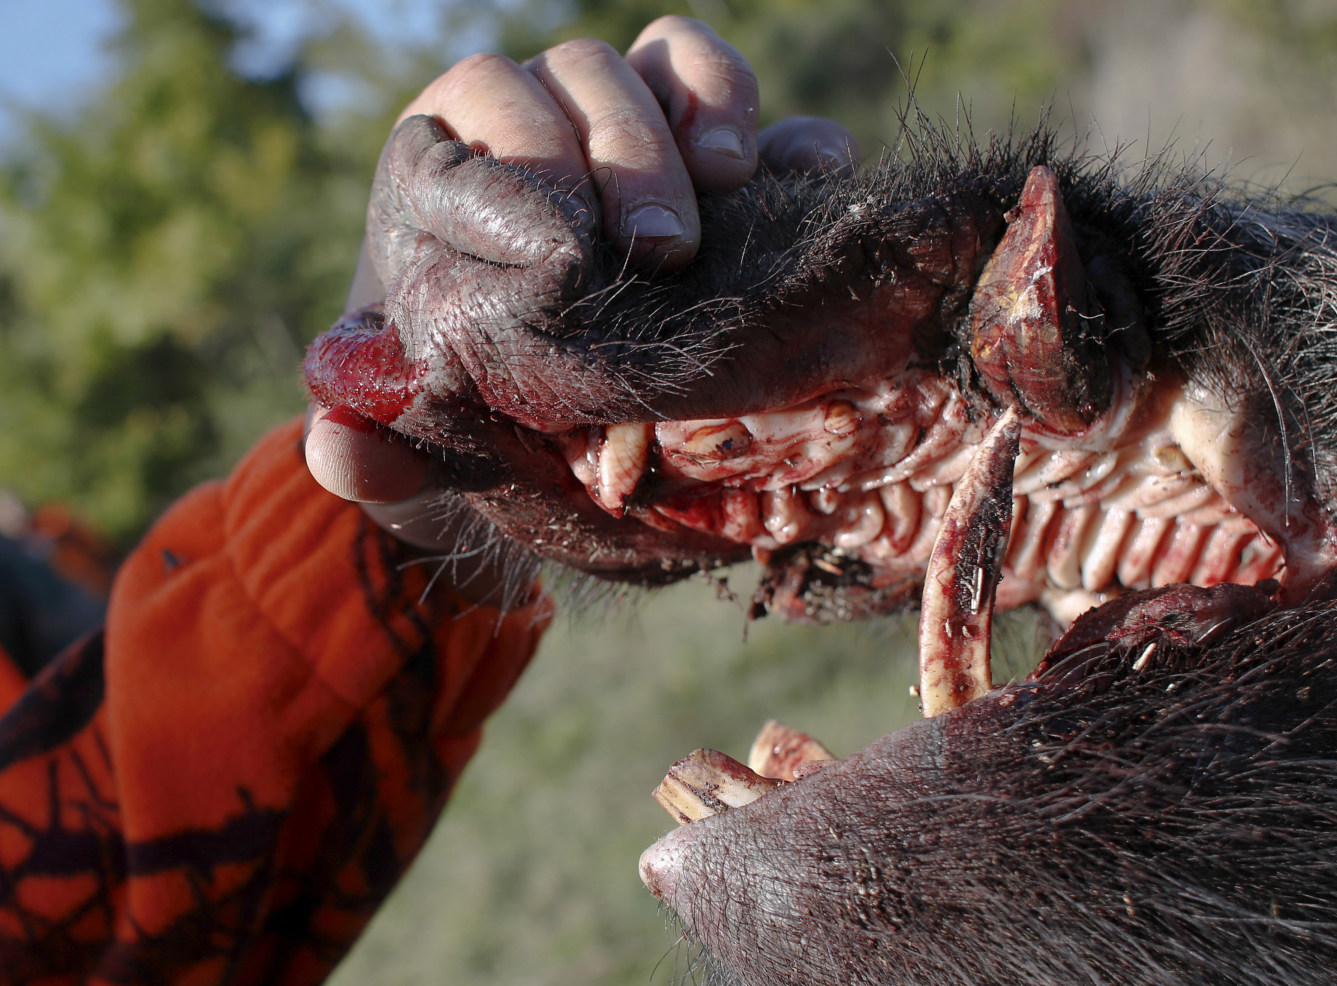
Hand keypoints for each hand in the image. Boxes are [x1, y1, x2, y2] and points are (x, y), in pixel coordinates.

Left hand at [305, 17, 858, 604]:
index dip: (521, 151)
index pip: (478, 102)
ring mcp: (637, 141)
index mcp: (449, 172)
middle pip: (581, 75)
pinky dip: (791, 139)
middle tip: (657, 246)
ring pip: (665, 65)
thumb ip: (372, 454)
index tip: (562, 241)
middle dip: (624, 149)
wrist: (554, 447)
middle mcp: (543, 131)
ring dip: (702, 116)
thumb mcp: (418, 454)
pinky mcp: (724, 178)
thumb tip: (338, 448)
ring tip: (728, 191)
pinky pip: (764, 122)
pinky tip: (808, 180)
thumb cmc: (467, 427)